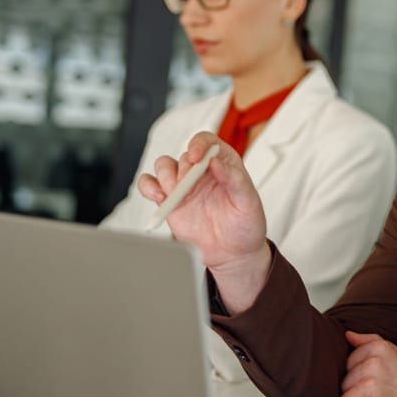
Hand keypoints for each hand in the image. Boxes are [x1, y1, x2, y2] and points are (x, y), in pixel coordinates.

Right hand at [137, 131, 270, 311]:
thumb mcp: (248, 202)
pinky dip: (148, 187)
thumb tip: (216, 162)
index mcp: (225, 164)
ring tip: (174, 194)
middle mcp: (202, 172)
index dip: (198, 144)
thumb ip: (235, 180)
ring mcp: (184, 186)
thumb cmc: (245, 226)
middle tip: (186, 185)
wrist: (232, 254)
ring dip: (164, 176)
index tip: (195, 157)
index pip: (207, 142)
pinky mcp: (170, 201)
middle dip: (182, 169)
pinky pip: (150, 184)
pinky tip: (158, 197)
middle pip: (183, 156)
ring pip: (164, 166)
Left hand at [338, 330, 396, 396]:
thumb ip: (370, 342)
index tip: (376, 381)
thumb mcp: (396, 354)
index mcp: (379, 348)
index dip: (360, 377)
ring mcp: (372, 385)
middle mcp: (374, 364)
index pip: (348, 363)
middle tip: (380, 396)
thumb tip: (348, 336)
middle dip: (359, 395)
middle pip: (344, 385)